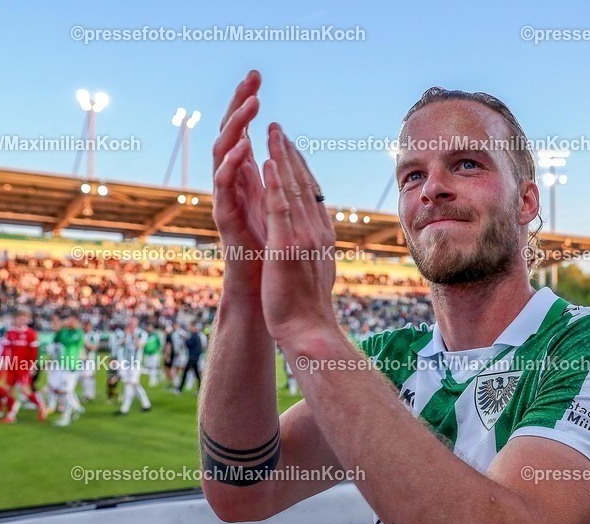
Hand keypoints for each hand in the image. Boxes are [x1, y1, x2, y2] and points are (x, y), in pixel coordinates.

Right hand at [212, 70, 266, 253]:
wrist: (260, 288)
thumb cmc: (271, 250)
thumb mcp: (280, 205)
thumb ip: (278, 179)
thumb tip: (284, 153)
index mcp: (246, 177)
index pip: (243, 129)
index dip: (246, 103)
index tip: (256, 76)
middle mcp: (232, 183)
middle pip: (230, 133)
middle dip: (238, 104)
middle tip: (250, 78)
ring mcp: (226, 198)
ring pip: (223, 153)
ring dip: (237, 127)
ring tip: (251, 104)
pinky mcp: (224, 218)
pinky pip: (224, 186)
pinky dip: (232, 164)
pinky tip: (244, 146)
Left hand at [260, 124, 338, 346]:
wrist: (309, 329)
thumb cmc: (308, 306)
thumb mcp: (315, 269)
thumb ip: (314, 249)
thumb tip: (315, 238)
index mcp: (321, 235)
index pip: (312, 195)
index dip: (300, 168)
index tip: (289, 148)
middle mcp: (316, 231)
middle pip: (305, 184)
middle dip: (290, 154)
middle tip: (278, 129)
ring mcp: (303, 237)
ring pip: (295, 188)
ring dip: (283, 157)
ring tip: (273, 132)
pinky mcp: (287, 245)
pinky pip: (281, 207)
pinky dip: (276, 182)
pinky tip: (268, 163)